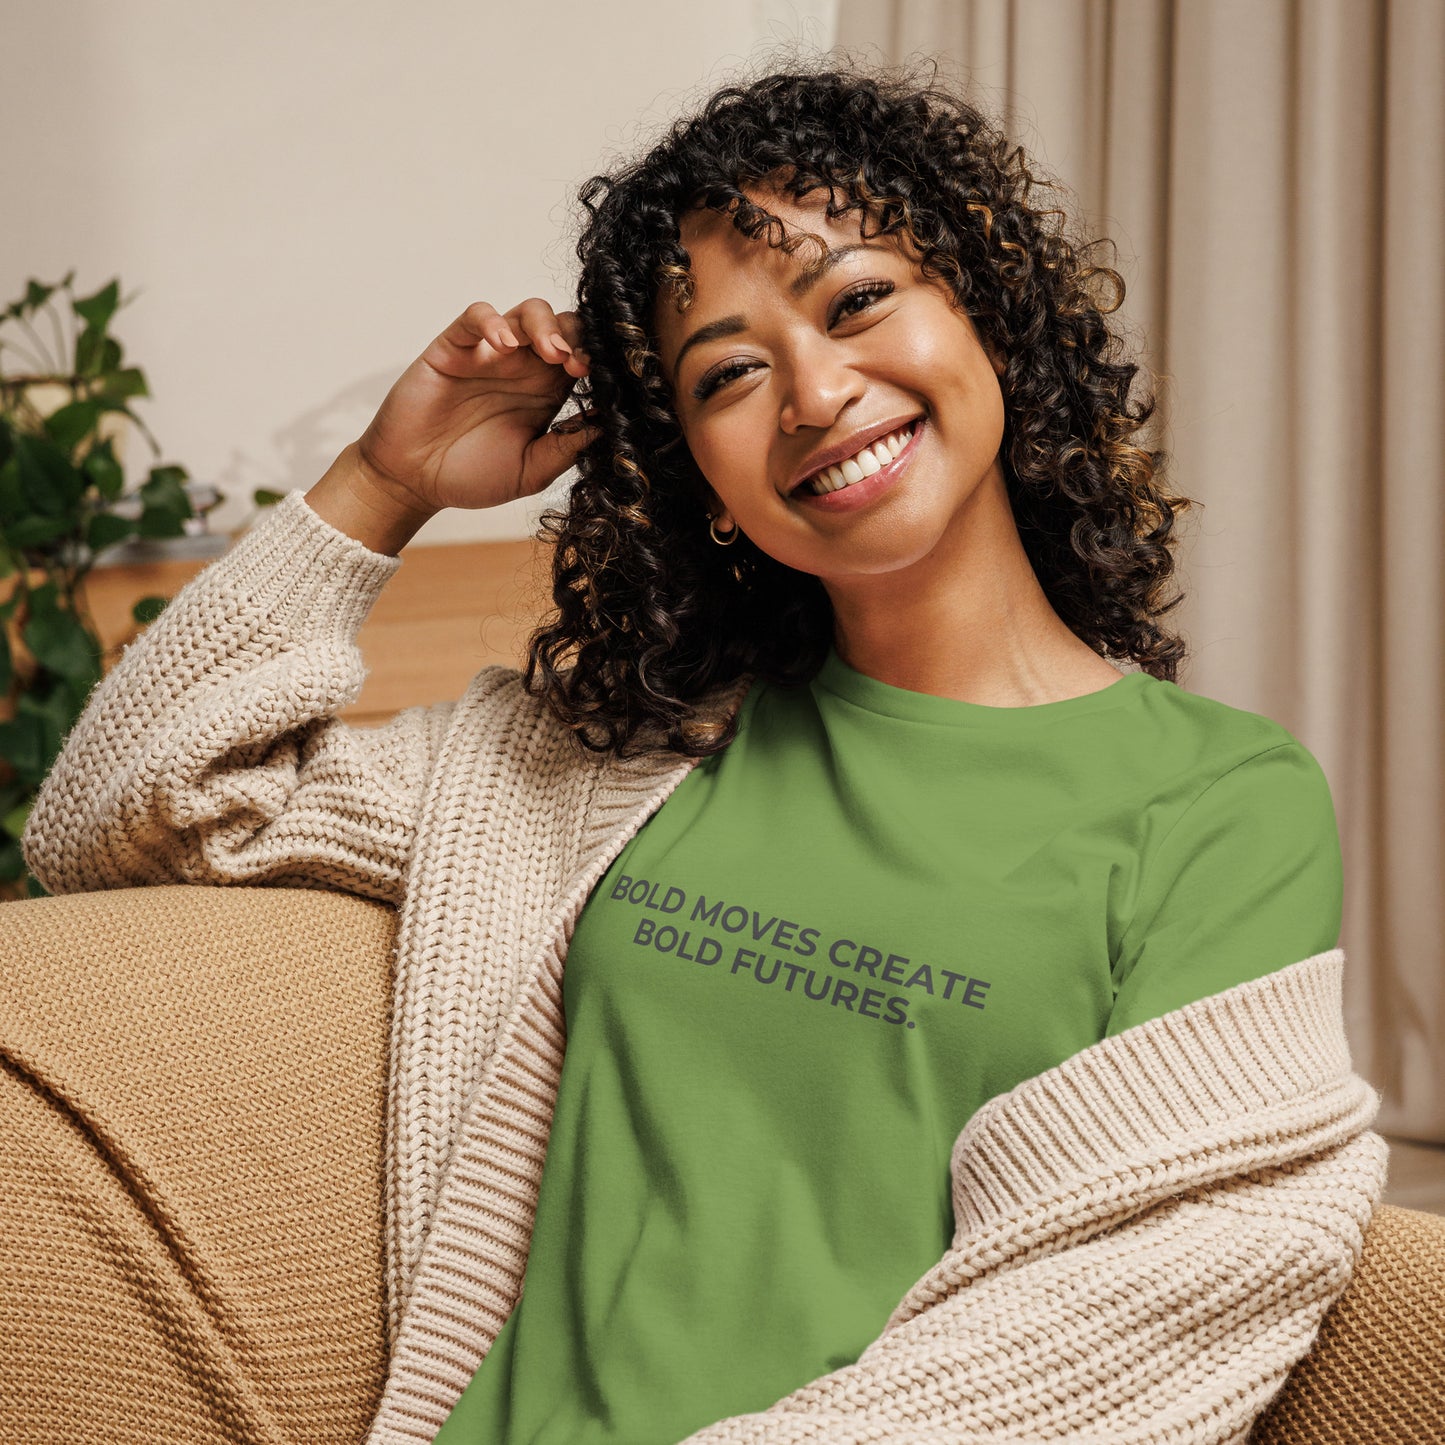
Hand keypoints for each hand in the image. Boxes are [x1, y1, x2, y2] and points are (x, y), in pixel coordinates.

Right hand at [354, 299, 596, 513]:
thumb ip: (565, 449)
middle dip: (577, 337)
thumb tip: (607, 427)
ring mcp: (489, 354)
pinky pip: (476, 316)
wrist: (414, 481)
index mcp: (546, 393)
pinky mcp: (454, 347)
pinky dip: (493, 321)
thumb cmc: (471, 476)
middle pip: (563, 326)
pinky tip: (503, 345)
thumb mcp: (530, 472)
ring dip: (545, 325)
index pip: (582, 358)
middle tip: (578, 364)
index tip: (601, 380)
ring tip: (551, 352)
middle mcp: (523, 368)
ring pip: (527, 312)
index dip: (596, 361)